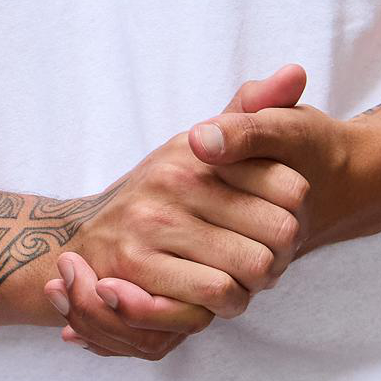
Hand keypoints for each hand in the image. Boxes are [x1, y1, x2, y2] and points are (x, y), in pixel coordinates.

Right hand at [46, 65, 328, 360]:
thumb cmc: (160, 193)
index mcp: (198, 148)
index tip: (277, 221)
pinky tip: (207, 300)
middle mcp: (175, 180)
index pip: (291, 186)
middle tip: (260, 263)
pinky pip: (211, 301)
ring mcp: (151, 224)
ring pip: (250, 271)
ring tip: (234, 282)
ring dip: (251, 287)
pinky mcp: (133, 269)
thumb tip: (297, 72)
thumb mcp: (201, 144)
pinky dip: (218, 308)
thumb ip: (251, 110)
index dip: (296, 214)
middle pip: (280, 235)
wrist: (84, 239)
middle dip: (279, 257)